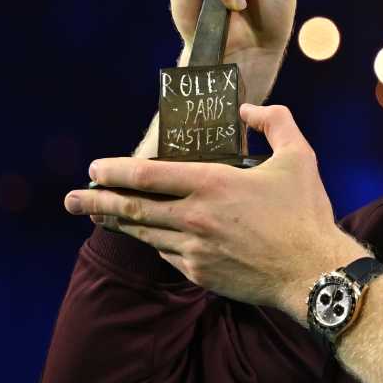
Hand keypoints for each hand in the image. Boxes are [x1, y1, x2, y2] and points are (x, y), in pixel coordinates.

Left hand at [68, 104, 363, 313]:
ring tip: (94, 216)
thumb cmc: (306, 213)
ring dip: (116, 223)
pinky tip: (145, 236)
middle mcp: (195, 218)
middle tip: (69, 198)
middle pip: (131, 208)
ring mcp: (193, 250)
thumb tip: (248, 109)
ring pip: (144, 234)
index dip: (115, 170)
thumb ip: (274, 121)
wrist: (313, 273)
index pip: (148, 175)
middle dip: (95, 201)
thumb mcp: (299, 155)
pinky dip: (152, 242)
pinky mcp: (200, 274)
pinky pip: (166, 255)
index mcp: (213, 184)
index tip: (94, 167)